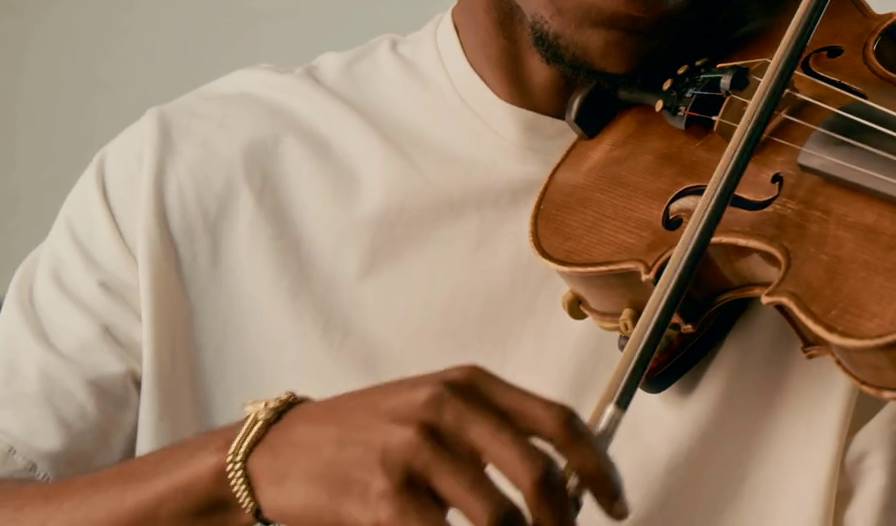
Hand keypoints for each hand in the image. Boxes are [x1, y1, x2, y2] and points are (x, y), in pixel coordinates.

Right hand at [245, 365, 624, 524]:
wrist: (280, 453)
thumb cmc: (367, 438)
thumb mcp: (435, 413)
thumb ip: (494, 435)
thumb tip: (566, 484)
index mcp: (469, 384)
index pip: (558, 423)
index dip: (598, 469)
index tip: (616, 504)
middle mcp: (446, 408)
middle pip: (538, 476)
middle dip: (563, 522)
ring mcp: (413, 452)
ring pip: (500, 519)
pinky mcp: (383, 498)